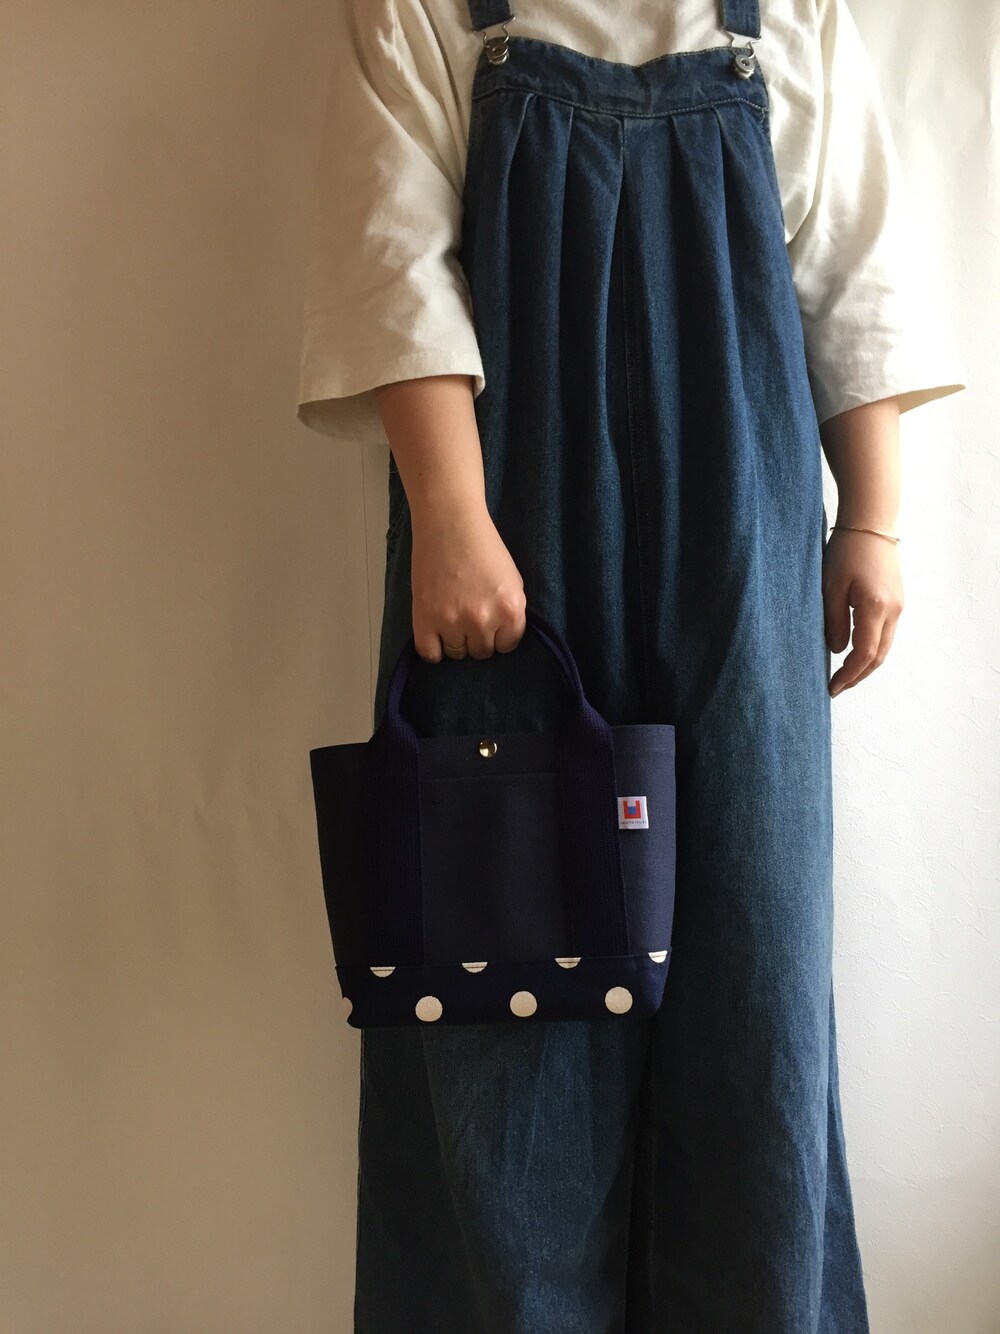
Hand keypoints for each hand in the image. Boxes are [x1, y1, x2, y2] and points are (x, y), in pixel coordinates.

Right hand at [409, 498, 526, 662]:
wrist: (450, 522)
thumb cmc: (483, 546)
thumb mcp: (513, 580)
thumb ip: (510, 612)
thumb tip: (501, 637)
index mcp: (511, 610)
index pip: (508, 646)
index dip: (499, 634)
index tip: (492, 622)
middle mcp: (483, 620)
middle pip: (482, 652)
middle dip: (477, 637)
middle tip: (469, 615)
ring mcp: (452, 622)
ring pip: (457, 653)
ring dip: (455, 640)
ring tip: (452, 617)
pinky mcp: (425, 619)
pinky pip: (430, 654)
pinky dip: (434, 649)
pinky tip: (436, 635)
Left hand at [822, 528, 903, 695]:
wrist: (870, 524)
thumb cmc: (846, 551)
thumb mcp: (831, 587)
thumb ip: (834, 621)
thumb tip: (838, 651)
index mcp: (876, 608)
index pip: (864, 654)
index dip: (848, 675)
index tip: (831, 688)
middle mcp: (893, 611)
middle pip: (878, 657)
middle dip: (857, 676)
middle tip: (836, 688)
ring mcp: (898, 605)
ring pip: (884, 646)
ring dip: (865, 665)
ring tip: (844, 675)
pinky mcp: (896, 600)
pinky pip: (885, 633)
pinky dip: (871, 649)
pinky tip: (855, 652)